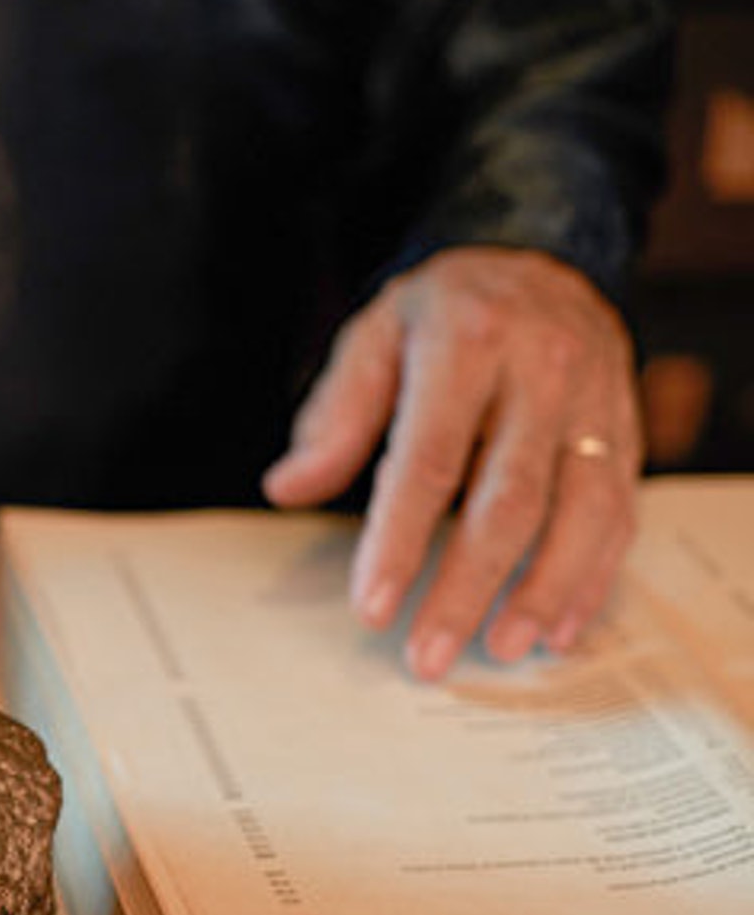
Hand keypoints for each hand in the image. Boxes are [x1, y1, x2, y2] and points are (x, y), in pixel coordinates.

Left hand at [262, 247, 640, 679]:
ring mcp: (595, 401)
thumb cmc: (441, 313)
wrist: (540, 258)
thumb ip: (335, 418)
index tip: (373, 608)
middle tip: (429, 656)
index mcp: (466, 342)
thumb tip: (287, 489)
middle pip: (508, 501)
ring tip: (502, 650)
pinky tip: (559, 627)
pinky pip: (620, 512)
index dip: (398, 541)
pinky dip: (592, 577)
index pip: (429, 460)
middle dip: (468, 589)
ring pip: (580, 513)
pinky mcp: (626, 429)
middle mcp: (543, 370)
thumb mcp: (372, 339)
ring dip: (543, 594)